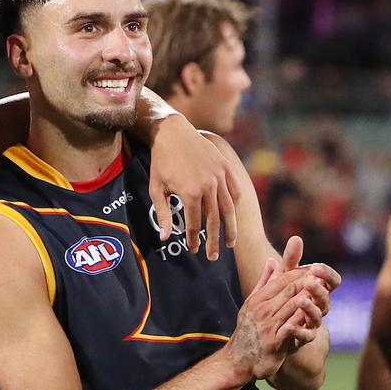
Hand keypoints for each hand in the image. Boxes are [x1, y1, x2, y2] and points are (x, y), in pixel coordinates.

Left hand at [147, 115, 239, 260]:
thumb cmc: (161, 161)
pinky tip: (232, 215)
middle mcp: (209, 186)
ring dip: (230, 228)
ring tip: (230, 243)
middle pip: (214, 220)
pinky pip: (234, 190)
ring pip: (228, 208)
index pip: (194, 223)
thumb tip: (165, 238)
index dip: (193, 239)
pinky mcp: (224, 167)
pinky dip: (234, 204)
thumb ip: (163, 214)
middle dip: (214, 241)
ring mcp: (219, 176)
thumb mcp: (156, 188)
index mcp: (190, 192)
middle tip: (213, 257)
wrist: (173, 132)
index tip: (193, 250)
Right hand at [226, 237, 337, 379]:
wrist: (238, 361)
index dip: (300, 272)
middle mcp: (262, 309)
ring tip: (323, 291)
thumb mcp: (252, 304)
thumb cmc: (248, 331)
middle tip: (323, 275)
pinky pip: (291, 328)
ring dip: (309, 297)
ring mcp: (268, 325)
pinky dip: (302, 321)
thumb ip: (264, 282)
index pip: (282, 279)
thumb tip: (272, 260)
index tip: (315, 268)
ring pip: (292, 306)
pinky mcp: (274, 342)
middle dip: (308, 281)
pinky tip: (314, 317)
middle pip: (290, 289)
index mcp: (258, 299)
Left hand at [271, 236, 339, 352]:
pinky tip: (291, 326)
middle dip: (319, 289)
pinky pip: (306, 335)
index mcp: (319, 289)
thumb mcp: (286, 277)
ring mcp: (313, 322)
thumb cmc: (286, 297)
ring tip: (301, 300)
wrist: (279, 327)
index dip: (327, 274)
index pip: (332, 281)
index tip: (316, 267)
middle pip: (325, 297)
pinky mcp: (304, 336)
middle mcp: (320, 306)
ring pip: (317, 316)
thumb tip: (295, 238)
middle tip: (309, 281)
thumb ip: (291, 260)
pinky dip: (300, 331)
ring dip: (310, 308)